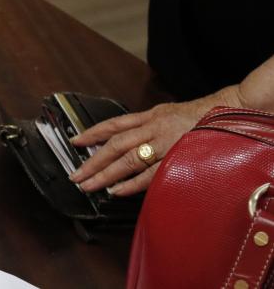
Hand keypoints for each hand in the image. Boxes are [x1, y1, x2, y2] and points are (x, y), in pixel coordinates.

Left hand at [68, 86, 241, 195]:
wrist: (227, 113)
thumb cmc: (198, 116)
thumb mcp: (166, 113)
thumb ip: (146, 124)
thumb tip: (125, 138)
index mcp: (149, 117)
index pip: (114, 125)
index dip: (93, 133)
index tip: (75, 142)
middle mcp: (153, 128)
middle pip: (115, 145)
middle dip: (93, 161)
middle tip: (76, 175)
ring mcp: (164, 144)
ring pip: (128, 160)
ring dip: (106, 174)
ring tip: (90, 185)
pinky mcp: (176, 158)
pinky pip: (150, 174)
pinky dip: (132, 184)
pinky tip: (118, 191)